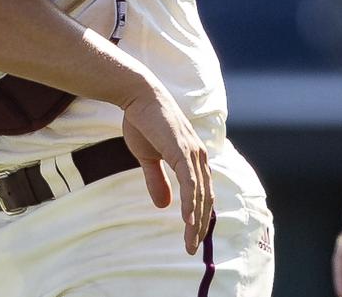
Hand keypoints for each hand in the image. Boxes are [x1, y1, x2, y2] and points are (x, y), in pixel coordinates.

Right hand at [119, 80, 212, 254]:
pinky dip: (189, 204)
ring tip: (189, 241)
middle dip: (200, 225)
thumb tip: (163, 205)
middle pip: (205, 199)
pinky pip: (190, 184)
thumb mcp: (147, 156)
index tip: (191, 236)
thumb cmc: (142, 120)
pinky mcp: (182, 151)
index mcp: (193, 157)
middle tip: (191, 247)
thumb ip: (157, 180)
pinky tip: (185, 220)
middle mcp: (199, 157)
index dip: (198, 215)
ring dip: (195, 221)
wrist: (136, 94)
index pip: (202, 193)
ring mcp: (193, 153)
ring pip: (200, 195)